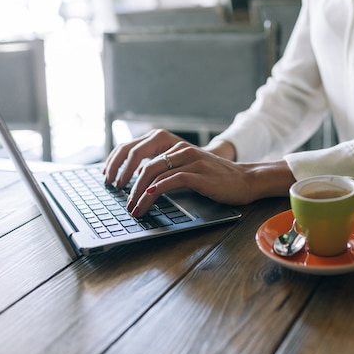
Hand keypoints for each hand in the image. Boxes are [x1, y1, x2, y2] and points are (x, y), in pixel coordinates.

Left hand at [104, 129, 295, 217]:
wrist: (245, 180)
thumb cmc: (215, 178)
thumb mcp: (187, 169)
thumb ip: (166, 170)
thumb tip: (138, 184)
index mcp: (173, 145)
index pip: (136, 148)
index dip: (117, 162)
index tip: (108, 179)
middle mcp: (179, 149)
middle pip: (142, 161)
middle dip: (125, 182)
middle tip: (119, 199)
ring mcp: (190, 160)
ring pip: (153, 172)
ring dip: (138, 193)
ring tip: (133, 209)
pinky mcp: (199, 174)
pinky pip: (171, 180)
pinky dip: (155, 190)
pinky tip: (147, 199)